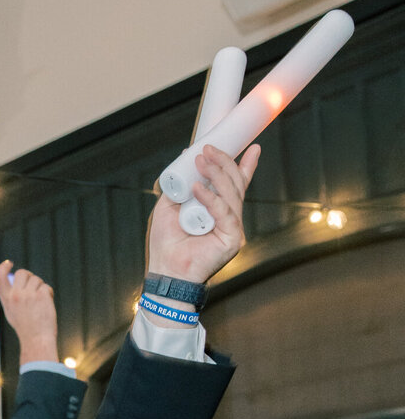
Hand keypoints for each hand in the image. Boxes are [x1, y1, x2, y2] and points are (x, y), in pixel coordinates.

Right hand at [0, 263, 58, 365]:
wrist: (36, 339)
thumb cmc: (25, 328)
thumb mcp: (12, 312)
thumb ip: (11, 297)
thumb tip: (15, 281)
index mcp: (7, 299)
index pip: (0, 277)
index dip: (3, 267)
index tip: (9, 263)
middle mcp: (16, 295)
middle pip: (23, 273)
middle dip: (30, 277)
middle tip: (33, 286)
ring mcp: (29, 295)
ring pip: (36, 280)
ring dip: (40, 287)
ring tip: (40, 302)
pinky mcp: (41, 295)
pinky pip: (46, 287)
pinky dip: (48, 294)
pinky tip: (47, 305)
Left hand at [146, 143, 260, 284]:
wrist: (165, 271)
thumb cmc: (167, 243)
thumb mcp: (170, 206)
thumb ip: (180, 185)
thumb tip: (186, 157)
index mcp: (218, 211)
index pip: (235, 185)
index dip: (245, 166)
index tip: (252, 147)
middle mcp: (229, 218)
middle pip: (235, 185)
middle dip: (223, 163)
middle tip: (207, 148)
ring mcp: (233, 228)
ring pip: (231, 194)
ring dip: (216, 174)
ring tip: (201, 161)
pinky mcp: (232, 239)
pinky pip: (224, 212)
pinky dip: (210, 198)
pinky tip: (197, 188)